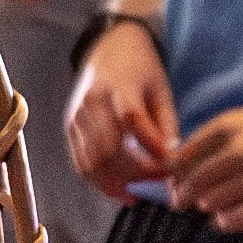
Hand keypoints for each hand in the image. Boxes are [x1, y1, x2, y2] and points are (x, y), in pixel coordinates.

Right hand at [66, 18, 179, 194]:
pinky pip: (80, 162)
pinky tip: (117, 189)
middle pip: (109, 149)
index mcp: (119, 85)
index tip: (171, 167)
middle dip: (135, 174)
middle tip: (157, 185)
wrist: (110, 47)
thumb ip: (166, 125)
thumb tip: (172, 161)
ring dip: (115, 184)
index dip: (151, 149)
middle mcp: (92, 101)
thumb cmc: (142, 69)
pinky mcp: (70, 126)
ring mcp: (77, 115)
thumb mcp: (162, 89)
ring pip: (91, 162)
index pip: (132, 121)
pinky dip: (98, 181)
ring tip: (135, 195)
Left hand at [167, 89, 242, 235]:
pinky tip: (231, 217)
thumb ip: (220, 138)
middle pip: (192, 183)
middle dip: (184, 197)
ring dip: (209, 208)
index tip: (174, 184)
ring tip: (217, 206)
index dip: (174, 176)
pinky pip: (234, 220)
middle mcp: (239, 149)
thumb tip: (181, 164)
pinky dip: (226, 222)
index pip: (182, 158)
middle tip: (183, 204)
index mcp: (229, 125)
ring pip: (210, 203)